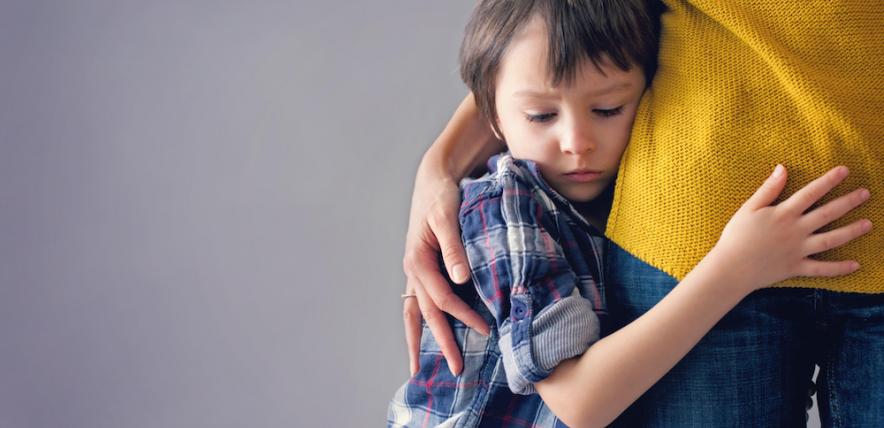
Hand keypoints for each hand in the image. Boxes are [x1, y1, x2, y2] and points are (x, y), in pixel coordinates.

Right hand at [402, 156, 490, 375]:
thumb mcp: (447, 217)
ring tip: (419, 368)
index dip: (463, 316)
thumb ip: (454, 247)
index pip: (441, 298)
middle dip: (440, 343)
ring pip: (415, 313)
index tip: (486, 330)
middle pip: (426, 314)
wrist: (433, 180)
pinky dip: (421, 322)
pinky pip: (418, 303)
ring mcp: (415, 272)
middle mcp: (413, 271)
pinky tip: (425, 338)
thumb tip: (460, 278)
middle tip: (456, 370)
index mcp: (417, 260)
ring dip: (420, 340)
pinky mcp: (422, 270)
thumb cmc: (441, 196)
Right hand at [711, 165, 871, 291]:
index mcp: (783, 214)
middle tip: (865, 193)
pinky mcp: (796, 267)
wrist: (730, 268)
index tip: (844, 170)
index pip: (811, 193)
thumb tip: (782, 168)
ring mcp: (798, 250)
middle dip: (848, 202)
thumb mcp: (748, 208)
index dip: (828, 180)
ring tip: (868, 224)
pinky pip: (822, 269)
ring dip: (851, 231)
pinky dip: (839, 268)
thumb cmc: (735, 236)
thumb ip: (768, 189)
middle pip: (827, 214)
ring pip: (831, 240)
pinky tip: (856, 265)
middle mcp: (795, 231)